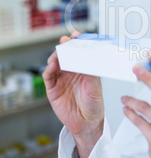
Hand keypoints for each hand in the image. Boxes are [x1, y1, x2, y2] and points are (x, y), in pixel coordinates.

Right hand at [43, 31, 103, 157]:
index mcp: (84, 68)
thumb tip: (89, 58)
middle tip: (67, 41)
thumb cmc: (94, 104)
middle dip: (66, 46)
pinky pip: (48, 76)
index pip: (79, 52)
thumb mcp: (96, 86)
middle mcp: (72, 72)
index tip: (78, 35)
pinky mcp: (53, 88)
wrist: (87, 122)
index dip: (78, 43)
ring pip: (55, 62)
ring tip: (60, 53)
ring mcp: (61, 79)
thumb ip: (91, 72)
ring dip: (56, 56)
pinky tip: (52, 65)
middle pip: (66, 55)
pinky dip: (49, 69)